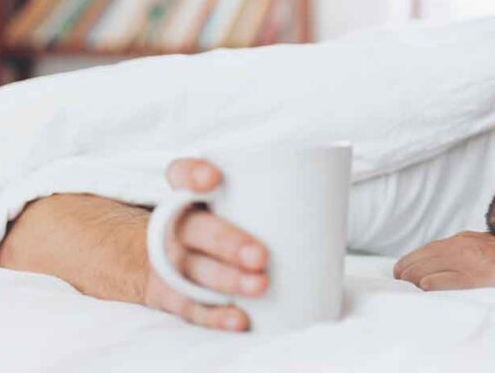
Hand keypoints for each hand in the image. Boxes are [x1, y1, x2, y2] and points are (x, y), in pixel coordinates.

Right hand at [142, 158, 269, 331]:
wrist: (161, 256)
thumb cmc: (219, 222)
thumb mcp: (232, 202)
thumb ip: (267, 194)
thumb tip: (333, 194)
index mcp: (188, 196)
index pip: (179, 175)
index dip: (192, 175)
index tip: (214, 178)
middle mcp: (175, 227)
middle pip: (195, 230)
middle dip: (227, 242)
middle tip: (260, 256)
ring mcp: (169, 262)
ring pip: (194, 270)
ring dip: (226, 280)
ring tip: (259, 286)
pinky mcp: (171, 294)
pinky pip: (190, 306)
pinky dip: (215, 315)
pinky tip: (240, 318)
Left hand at [393, 231, 494, 290]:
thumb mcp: (491, 252)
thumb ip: (469, 254)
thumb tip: (442, 269)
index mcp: (466, 239)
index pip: (426, 251)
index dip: (411, 266)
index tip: (405, 278)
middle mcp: (463, 246)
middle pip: (418, 260)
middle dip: (406, 275)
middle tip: (401, 287)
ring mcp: (469, 261)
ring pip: (422, 272)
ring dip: (413, 283)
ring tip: (410, 293)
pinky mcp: (476, 277)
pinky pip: (438, 284)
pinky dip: (428, 291)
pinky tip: (427, 296)